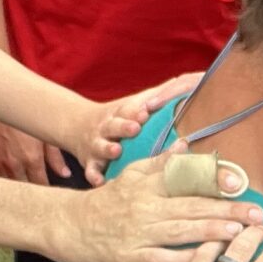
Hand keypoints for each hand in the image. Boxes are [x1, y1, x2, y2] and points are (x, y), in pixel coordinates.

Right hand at [0, 115, 68, 185]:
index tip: (52, 191)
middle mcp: (15, 164)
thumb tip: (64, 173)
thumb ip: (55, 156)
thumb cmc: (25, 113)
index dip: (48, 189)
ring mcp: (0, 163)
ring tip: (28, 186)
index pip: (41, 184)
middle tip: (42, 192)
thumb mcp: (45, 132)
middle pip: (26, 188)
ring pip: (11, 185)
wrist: (1, 100)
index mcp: (31, 159)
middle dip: (35, 191)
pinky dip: (6, 181)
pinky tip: (13, 178)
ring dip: (20, 186)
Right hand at [71, 71, 202, 177]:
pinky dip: (94, 176)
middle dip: (123, 126)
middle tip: (135, 128)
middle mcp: (106, 127)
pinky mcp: (90, 162)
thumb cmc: (116, 117)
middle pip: (113, 125)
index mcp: (120, 113)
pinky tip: (100, 181)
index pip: (127, 110)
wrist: (76, 125)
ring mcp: (96, 144)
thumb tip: (186, 80)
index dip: (136, 111)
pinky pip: (90, 170)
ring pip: (100, 146)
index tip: (146, 111)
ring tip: (116, 150)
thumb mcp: (132, 104)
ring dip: (107, 148)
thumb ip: (157, 95)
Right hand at [74, 155, 262, 261]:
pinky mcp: (135, 258)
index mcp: (149, 184)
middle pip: (191, 206)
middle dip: (227, 209)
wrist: (73, 227)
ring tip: (242, 232)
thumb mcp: (133, 175)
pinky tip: (212, 260)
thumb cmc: (110, 201)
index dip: (212, 180)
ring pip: (183, 232)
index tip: (237, 181)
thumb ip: (162, 163)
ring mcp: (141, 234)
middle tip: (257, 213)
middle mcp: (147, 207)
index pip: (184, 179)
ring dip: (214, 231)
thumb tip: (188, 145)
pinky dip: (189, 259)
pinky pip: (166, 259)